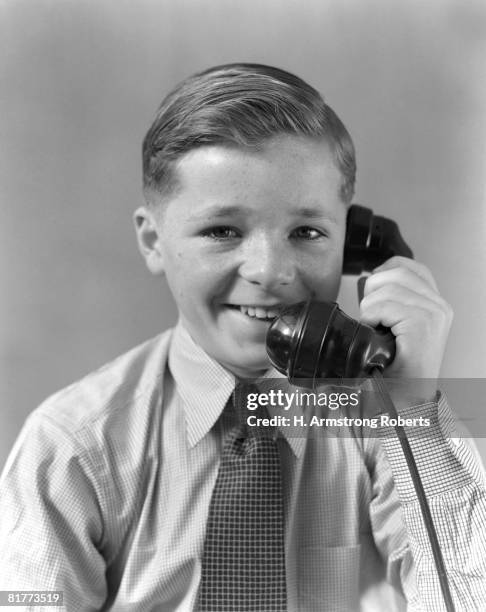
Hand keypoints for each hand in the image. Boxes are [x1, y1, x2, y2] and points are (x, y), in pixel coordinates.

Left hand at [359, 257, 452, 382]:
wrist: (407, 400)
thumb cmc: (398, 369)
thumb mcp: (397, 327)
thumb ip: (392, 302)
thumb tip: (367, 279)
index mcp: (435, 304)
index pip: (409, 266)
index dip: (384, 270)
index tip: (372, 291)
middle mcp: (439, 306)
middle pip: (396, 271)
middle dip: (373, 290)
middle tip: (370, 315)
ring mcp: (434, 313)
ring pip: (387, 288)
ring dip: (370, 308)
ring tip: (373, 328)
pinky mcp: (423, 323)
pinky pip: (384, 305)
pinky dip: (371, 317)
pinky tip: (375, 334)